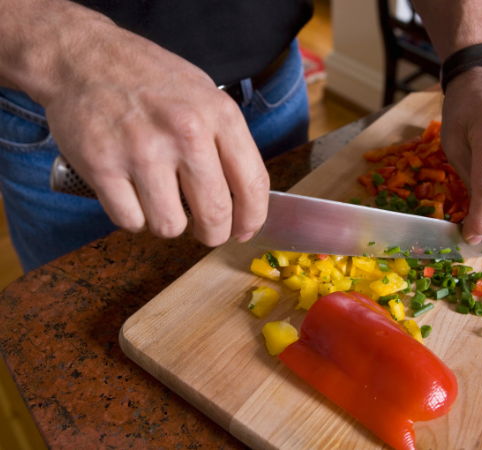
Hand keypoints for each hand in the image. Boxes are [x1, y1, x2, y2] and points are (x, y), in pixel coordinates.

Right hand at [39, 12, 268, 245]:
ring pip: (170, 226)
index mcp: (218, 115)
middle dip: (213, 234)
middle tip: (205, 231)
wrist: (82, 57)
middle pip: (215, 215)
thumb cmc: (148, 79)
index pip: (253, 184)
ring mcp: (142, 151)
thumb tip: (244, 201)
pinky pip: (131, 221)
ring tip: (161, 200)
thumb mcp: (204, 95)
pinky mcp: (103, 166)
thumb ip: (226, 143)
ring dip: (168, 223)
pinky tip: (132, 194)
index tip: (244, 231)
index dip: (252, 219)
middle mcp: (185, 133)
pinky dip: (132, 216)